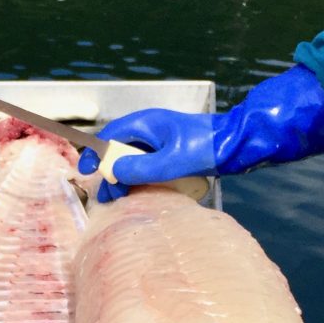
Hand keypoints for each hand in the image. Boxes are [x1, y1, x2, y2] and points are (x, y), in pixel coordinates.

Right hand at [78, 65, 323, 201]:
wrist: (236, 145)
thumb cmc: (206, 148)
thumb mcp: (172, 162)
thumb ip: (142, 169)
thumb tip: (114, 172)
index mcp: (145, 124)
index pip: (109, 136)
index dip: (95, 155)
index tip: (87, 173)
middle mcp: (148, 129)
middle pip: (117, 150)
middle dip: (109, 172)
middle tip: (109, 196)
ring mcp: (158, 141)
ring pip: (130, 159)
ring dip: (122, 178)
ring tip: (121, 198)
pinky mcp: (168, 152)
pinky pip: (144, 165)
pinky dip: (137, 178)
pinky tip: (138, 193)